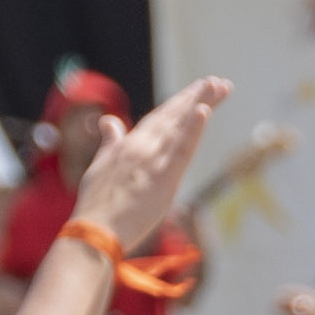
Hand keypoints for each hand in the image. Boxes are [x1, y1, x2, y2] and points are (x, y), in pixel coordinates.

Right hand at [68, 75, 235, 250]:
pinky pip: (181, 150)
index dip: (180, 103)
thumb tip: (110, 122)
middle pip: (173, 116)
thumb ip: (110, 143)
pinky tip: (205, 110)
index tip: (199, 91)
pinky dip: (193, 129)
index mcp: (129, 145)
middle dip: (196, 96)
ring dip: (201, 103)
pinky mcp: (162, 177)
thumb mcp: (100, 167)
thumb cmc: (97, 206)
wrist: (94, 232)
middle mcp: (141, 146)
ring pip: (180, 126)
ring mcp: (152, 160)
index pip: (160, 118)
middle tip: (219, 82)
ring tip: (219, 86)